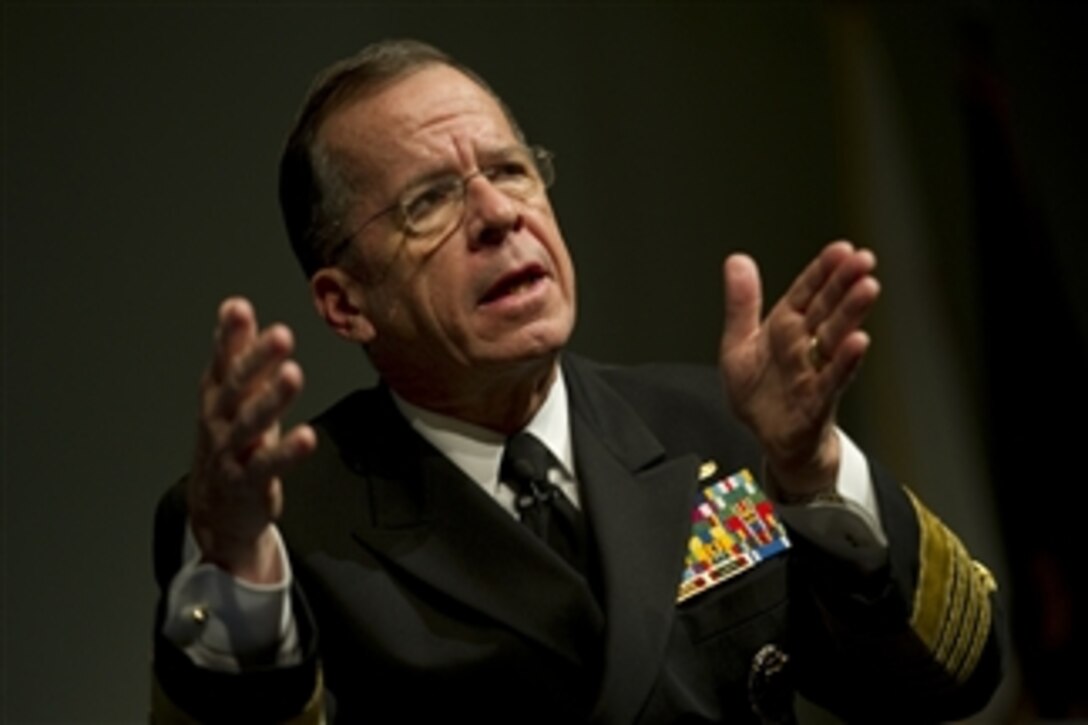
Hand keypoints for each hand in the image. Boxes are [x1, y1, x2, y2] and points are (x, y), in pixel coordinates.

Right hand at [188, 297, 316, 582]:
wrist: (216, 507)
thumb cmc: (231, 440)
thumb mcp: (231, 394)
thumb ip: (235, 351)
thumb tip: (235, 306)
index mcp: (217, 395)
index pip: (222, 360)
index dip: (229, 335)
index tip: (239, 308)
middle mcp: (220, 420)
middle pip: (236, 387)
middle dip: (255, 360)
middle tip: (280, 335)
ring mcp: (231, 452)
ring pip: (249, 424)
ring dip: (272, 399)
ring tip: (293, 374)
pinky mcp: (248, 482)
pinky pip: (267, 465)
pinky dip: (287, 452)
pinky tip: (306, 437)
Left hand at [720, 241, 878, 498]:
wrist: (766, 440)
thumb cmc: (759, 394)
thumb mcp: (738, 344)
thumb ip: (741, 304)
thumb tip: (737, 260)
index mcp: (785, 327)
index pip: (806, 292)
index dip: (822, 271)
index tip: (841, 249)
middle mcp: (804, 345)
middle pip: (827, 309)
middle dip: (845, 283)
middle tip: (864, 260)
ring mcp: (814, 371)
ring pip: (835, 337)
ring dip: (852, 313)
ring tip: (868, 288)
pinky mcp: (817, 400)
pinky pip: (832, 378)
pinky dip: (845, 361)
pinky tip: (857, 341)